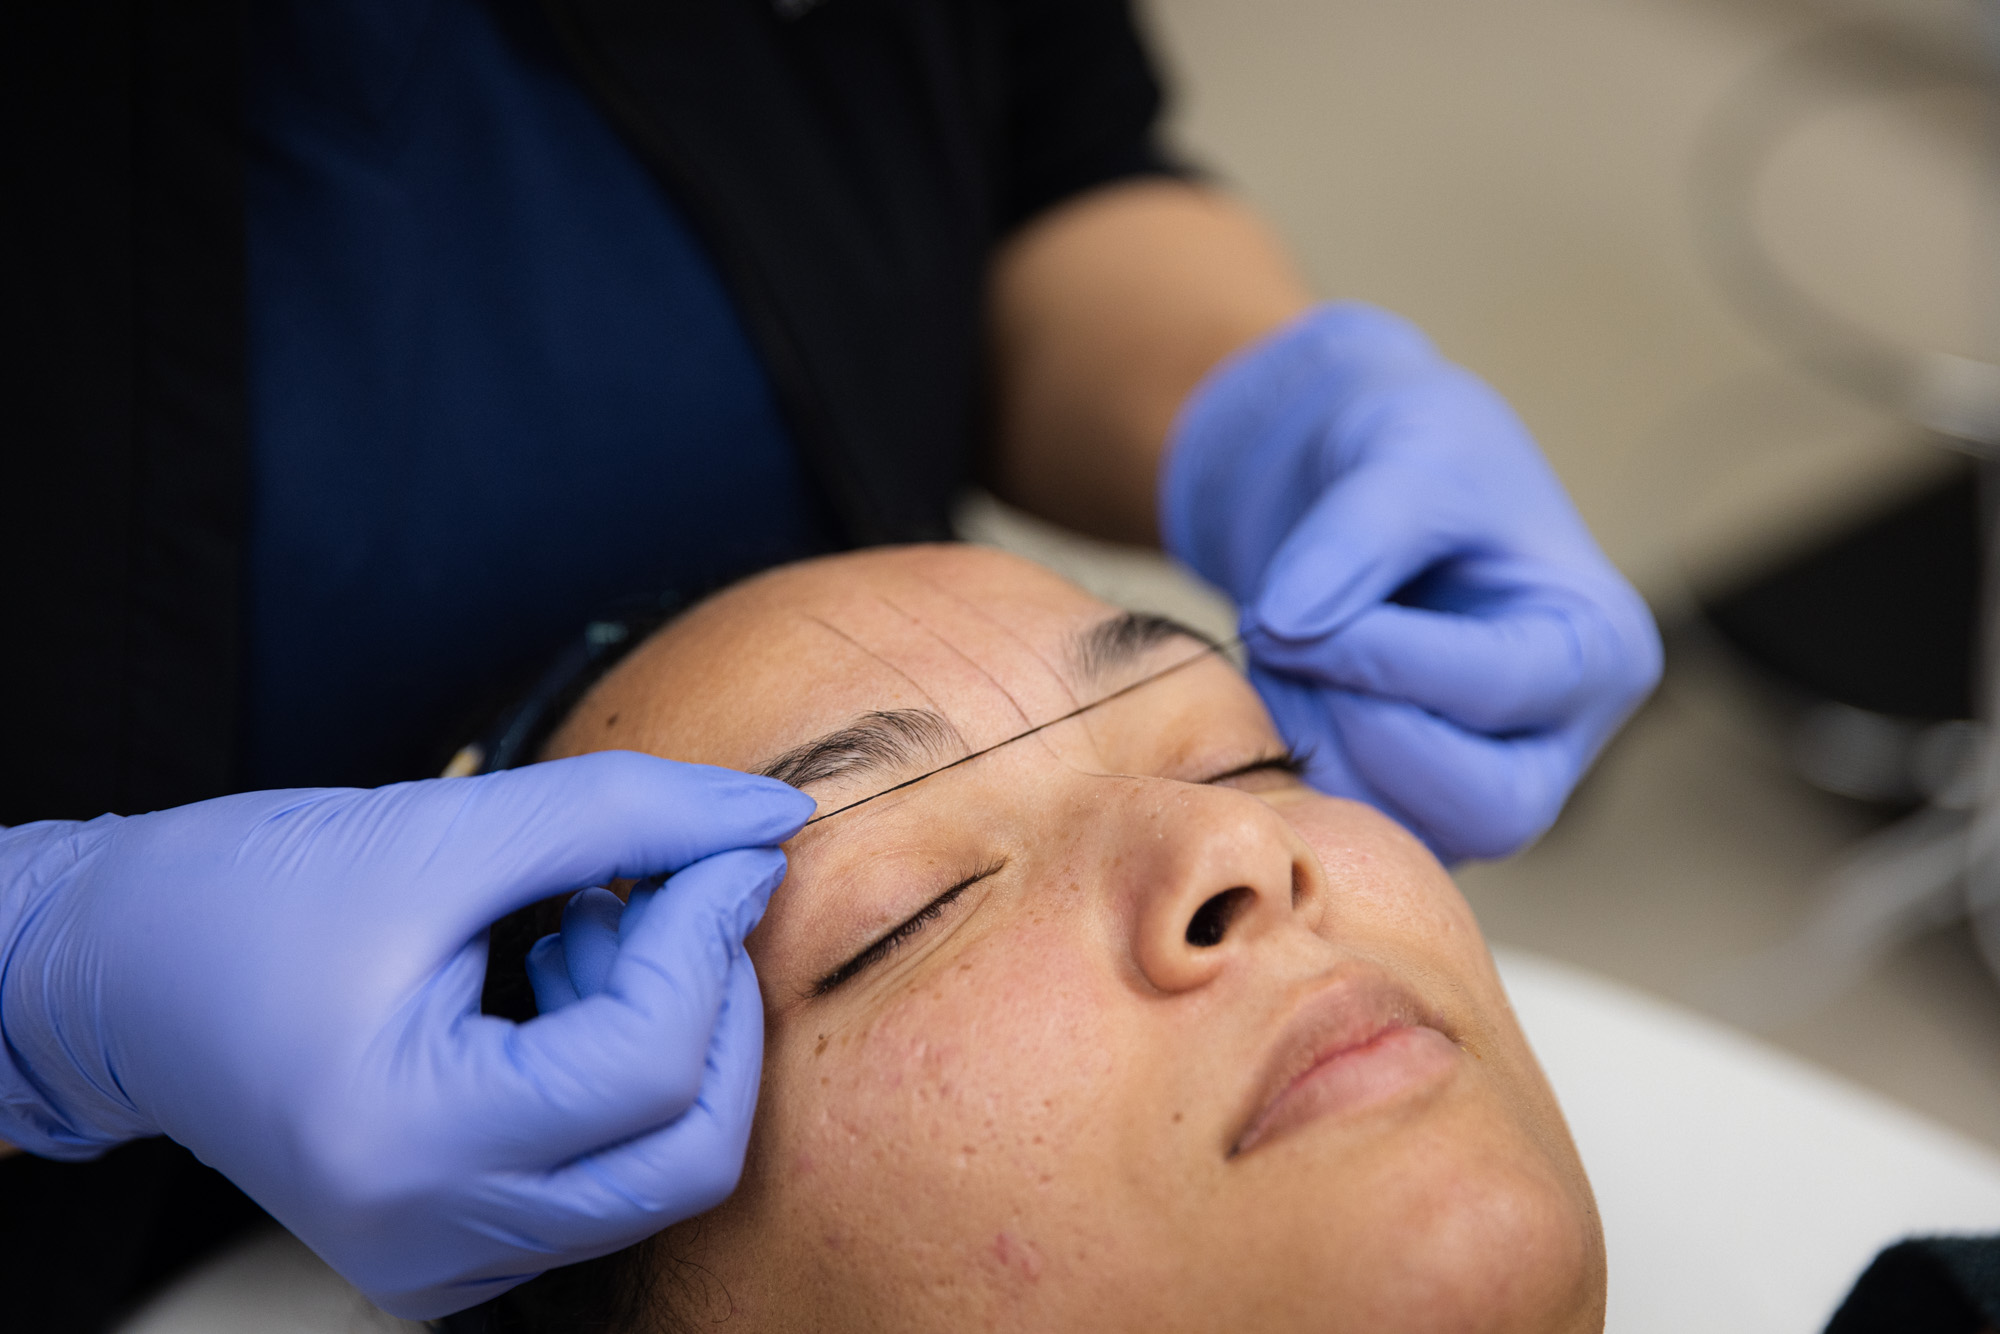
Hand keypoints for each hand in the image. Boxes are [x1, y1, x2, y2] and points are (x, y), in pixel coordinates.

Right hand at [0, 752, 812, 1317]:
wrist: (116, 972)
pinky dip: (619, 1081)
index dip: (711, 935)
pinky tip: (553, 993)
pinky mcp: (453, 1248)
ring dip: (666, 1037)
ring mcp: (443, 1260)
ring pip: (660, 1170)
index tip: (733, 844)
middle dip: (711, 1005)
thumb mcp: (446, 828)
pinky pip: (604, 1179)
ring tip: (581, 930)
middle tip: (662, 895)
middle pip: (688, 1149)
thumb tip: (768, 822)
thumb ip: (625, 815)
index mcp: (409, 1141)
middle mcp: (430, 1238)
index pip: (649, 1063)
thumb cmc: (249, 893)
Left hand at [1161, 303, 1660, 861]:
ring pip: (1406, 828)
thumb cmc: (1406, 453)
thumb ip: (1354, 534)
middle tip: (1282, 640)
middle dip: (1364, 726)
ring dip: (1315, 741)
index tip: (1283, 610)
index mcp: (1599, 648)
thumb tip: (1288, 624)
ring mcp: (1486, 788)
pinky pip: (1351, 826)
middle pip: (1486, 807)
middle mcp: (1561, 739)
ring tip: (1275, 643)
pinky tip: (1276, 680)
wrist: (1344, 478)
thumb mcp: (1400, 452)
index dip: (1382, 659)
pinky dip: (1295, 760)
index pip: (1500, 690)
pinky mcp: (1411, 809)